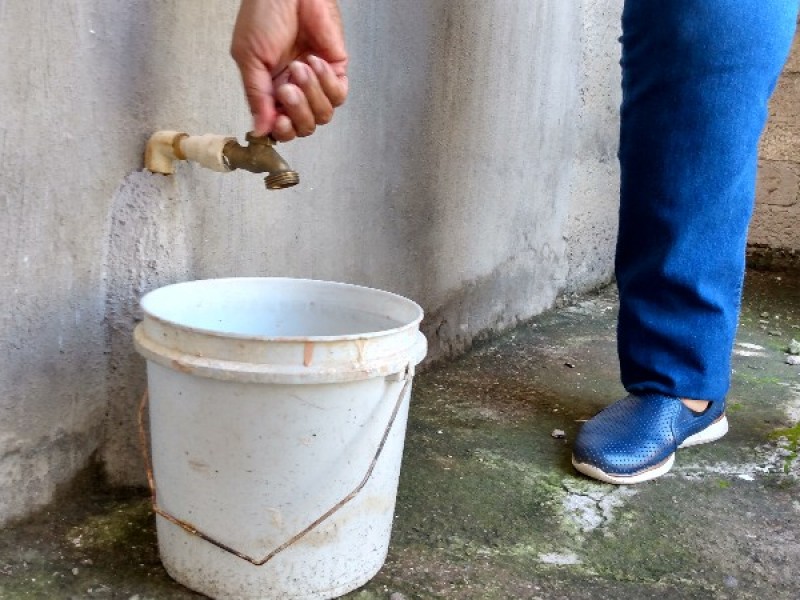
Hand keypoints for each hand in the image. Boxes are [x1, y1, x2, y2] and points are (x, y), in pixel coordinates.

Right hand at [231, 0, 347, 140]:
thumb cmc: (263, 15)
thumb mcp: (249, 58)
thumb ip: (256, 96)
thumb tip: (260, 130)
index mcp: (270, 90)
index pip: (280, 127)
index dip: (282, 130)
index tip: (278, 121)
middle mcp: (294, 90)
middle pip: (304, 127)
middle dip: (297, 112)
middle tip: (287, 88)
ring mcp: (316, 82)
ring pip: (322, 115)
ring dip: (311, 94)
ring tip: (299, 67)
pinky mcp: (335, 70)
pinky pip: (338, 95)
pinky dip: (327, 82)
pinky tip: (315, 61)